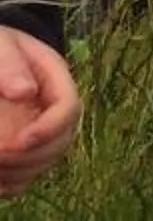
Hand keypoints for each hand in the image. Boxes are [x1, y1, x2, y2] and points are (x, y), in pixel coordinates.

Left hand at [0, 28, 77, 195]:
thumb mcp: (1, 46)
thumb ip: (10, 65)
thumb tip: (25, 92)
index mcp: (56, 79)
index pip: (69, 108)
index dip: (48, 129)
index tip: (15, 141)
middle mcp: (53, 108)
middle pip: (62, 141)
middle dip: (32, 156)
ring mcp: (39, 130)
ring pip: (45, 162)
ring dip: (20, 172)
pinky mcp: (23, 148)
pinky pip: (26, 175)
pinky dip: (11, 184)